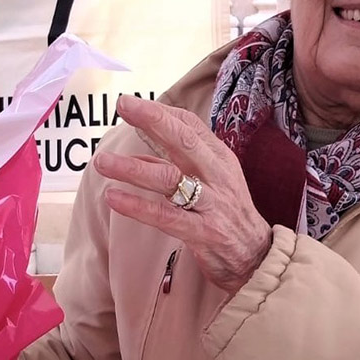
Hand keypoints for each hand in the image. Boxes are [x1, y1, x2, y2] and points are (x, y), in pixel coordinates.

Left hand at [93, 95, 271, 294]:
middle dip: (153, 120)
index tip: (130, 102)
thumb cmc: (228, 214)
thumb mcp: (211, 181)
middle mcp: (217, 175)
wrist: (258, 257)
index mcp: (220, 158)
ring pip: (170, 178)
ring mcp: (211, 203)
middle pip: (184, 141)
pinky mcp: (203, 232)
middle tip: (123, 105)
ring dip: (133, 168)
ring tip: (102, 162)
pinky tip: (113, 198)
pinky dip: (137, 206)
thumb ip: (177, 163)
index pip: (190, 125)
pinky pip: (165, 216)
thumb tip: (140, 148)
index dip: (160, 112)